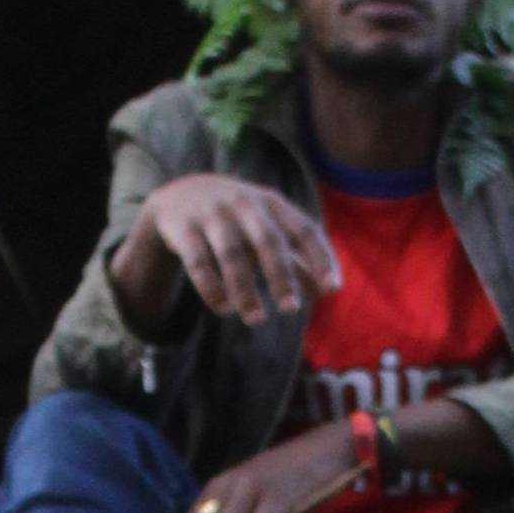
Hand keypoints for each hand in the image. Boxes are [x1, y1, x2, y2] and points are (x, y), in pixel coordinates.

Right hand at [131, 174, 337, 328]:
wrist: (181, 193)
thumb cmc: (240, 218)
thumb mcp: (269, 228)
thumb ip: (298, 256)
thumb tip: (327, 291)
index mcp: (273, 204)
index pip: (303, 229)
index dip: (320, 258)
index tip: (331, 289)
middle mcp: (245, 204)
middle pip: (267, 241)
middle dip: (280, 275)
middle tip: (290, 310)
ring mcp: (212, 214)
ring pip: (231, 254)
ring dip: (244, 289)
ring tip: (255, 319)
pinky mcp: (184, 228)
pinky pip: (198, 260)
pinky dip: (211, 286)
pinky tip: (224, 309)